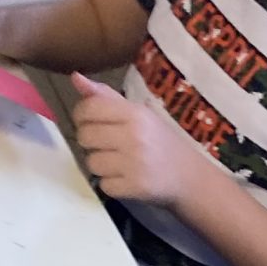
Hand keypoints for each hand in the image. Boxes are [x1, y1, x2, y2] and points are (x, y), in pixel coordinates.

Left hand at [70, 75, 205, 207]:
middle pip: (85, 136)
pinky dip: (111, 184)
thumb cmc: (161, 142)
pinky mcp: (135, 187)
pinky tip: (125, 179)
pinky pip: (103, 185)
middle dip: (90, 142)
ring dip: (100, 165)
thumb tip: (76, 77)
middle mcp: (134, 136)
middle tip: (107, 145)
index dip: (82, 116)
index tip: (91, 123)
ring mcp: (135, 164)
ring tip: (118, 164)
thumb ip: (106, 97)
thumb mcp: (139, 115)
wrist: (191, 177)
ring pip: (92, 162)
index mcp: (134, 114)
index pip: (88, 109)